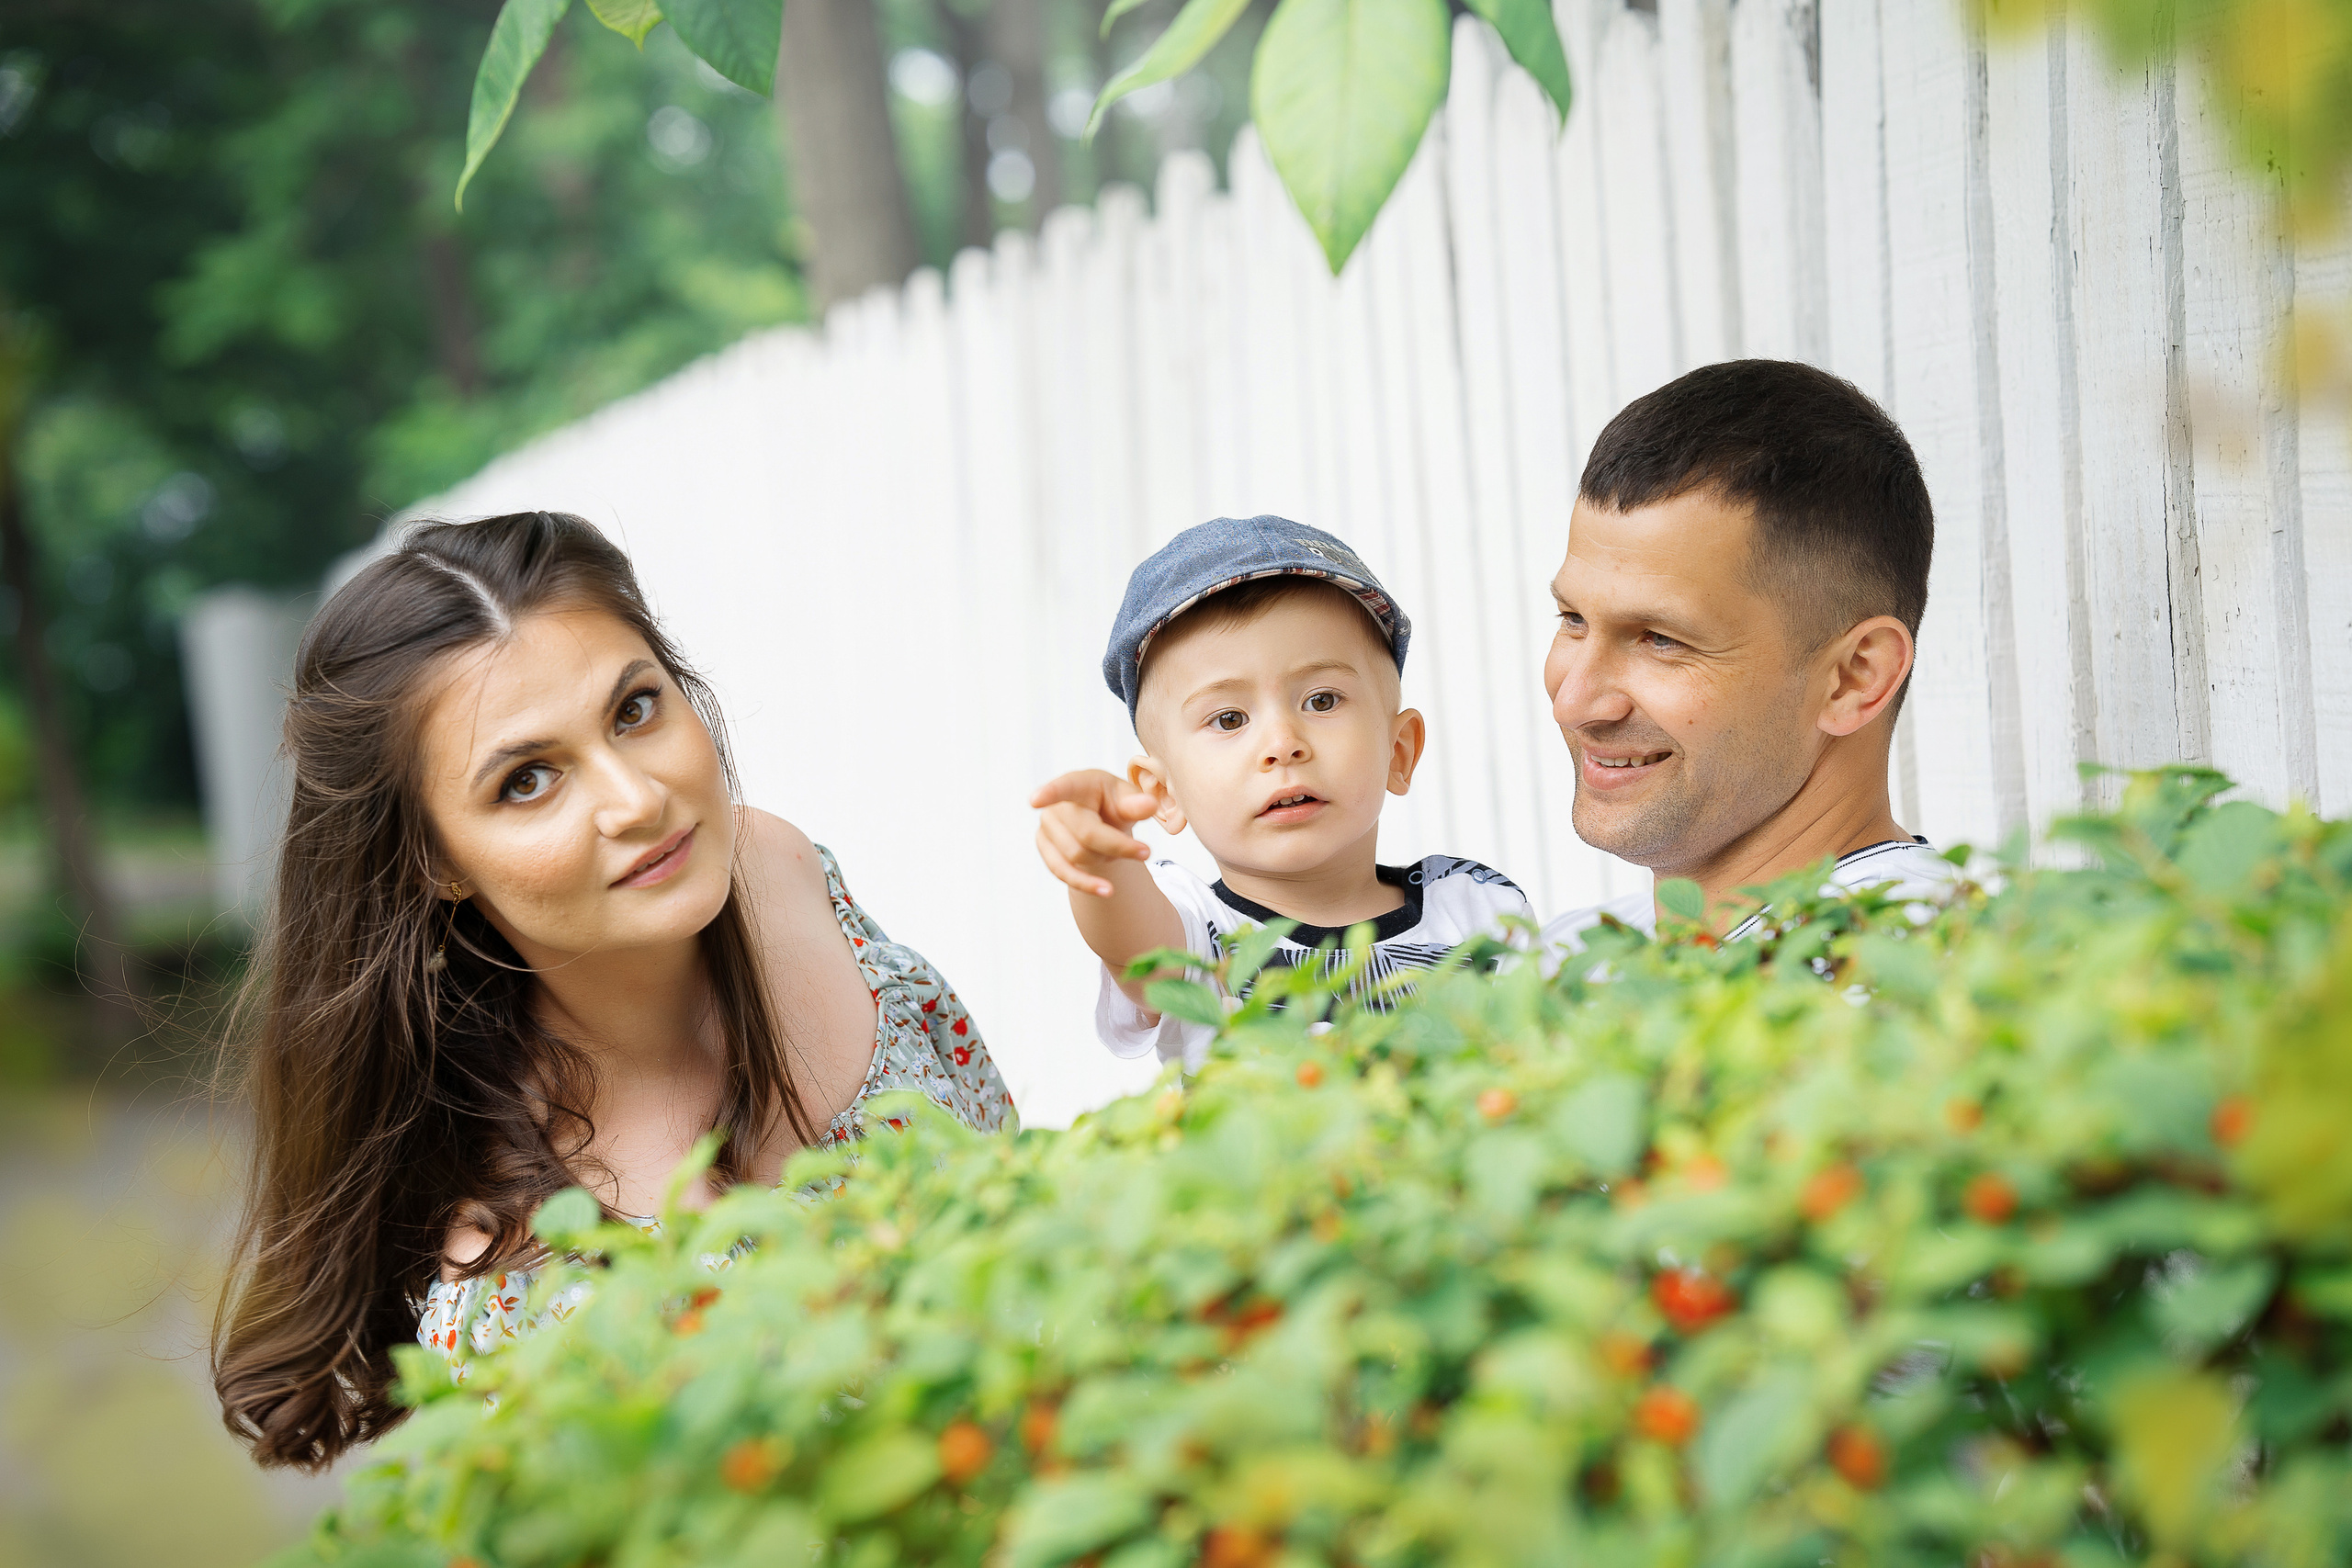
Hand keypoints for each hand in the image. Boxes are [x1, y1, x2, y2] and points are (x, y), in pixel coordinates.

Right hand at [1030, 769, 1157, 896]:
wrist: (1101, 821)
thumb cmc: (1114, 804)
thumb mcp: (1128, 800)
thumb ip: (1136, 804)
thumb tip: (1150, 805)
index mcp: (1079, 783)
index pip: (1064, 787)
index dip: (1050, 793)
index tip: (1035, 801)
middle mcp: (1057, 805)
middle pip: (1086, 833)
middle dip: (1118, 846)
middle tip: (1146, 852)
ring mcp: (1047, 828)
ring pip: (1077, 855)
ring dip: (1105, 859)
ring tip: (1120, 850)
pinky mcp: (1045, 849)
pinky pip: (1063, 872)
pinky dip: (1086, 883)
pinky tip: (1106, 890)